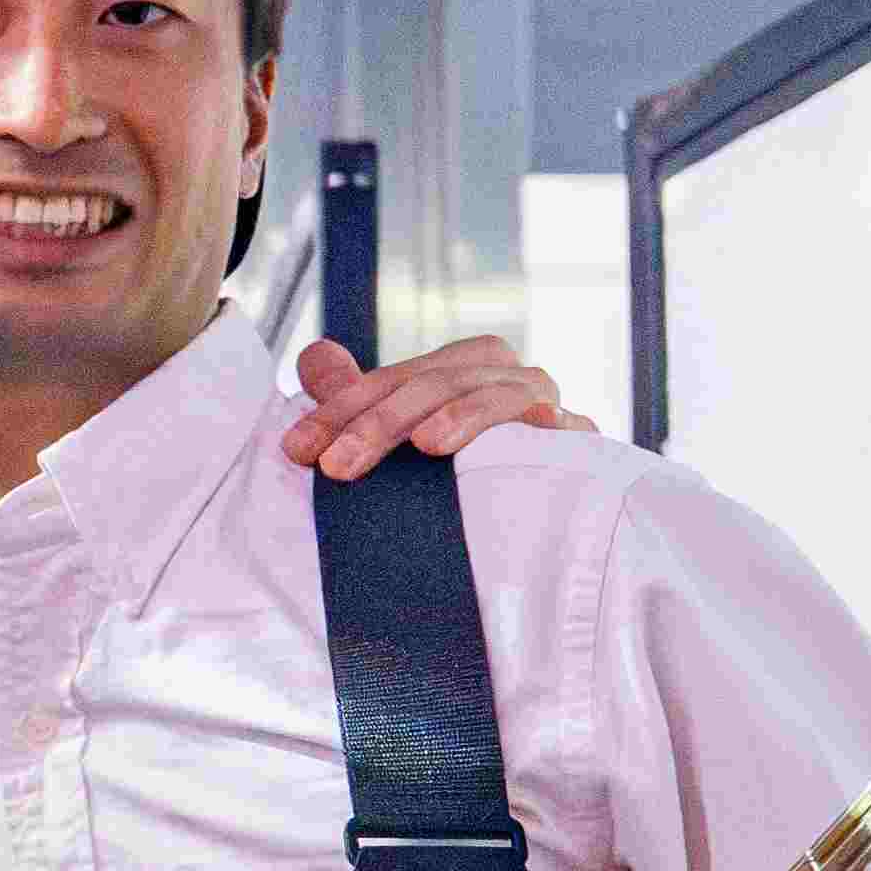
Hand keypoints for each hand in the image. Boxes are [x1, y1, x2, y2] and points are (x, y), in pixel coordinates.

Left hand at [285, 329, 582, 471]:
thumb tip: (312, 355)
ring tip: (422, 445)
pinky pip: (549, 416)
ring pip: (484, 392)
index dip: (337, 411)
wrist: (557, 516)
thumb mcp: (405, 435)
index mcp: (458, 366)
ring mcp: (539, 397)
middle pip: (430, 383)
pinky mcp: (574, 431)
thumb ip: (360, 396)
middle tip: (336, 467)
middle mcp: (500, 373)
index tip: (297, 451)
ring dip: (451, 415)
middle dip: (377, 422)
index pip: (389, 380)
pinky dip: (519, 419)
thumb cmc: (465, 474)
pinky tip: (501, 432)